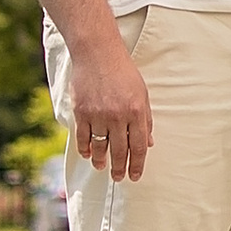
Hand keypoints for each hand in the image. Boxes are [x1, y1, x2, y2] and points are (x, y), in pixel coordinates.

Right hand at [66, 39, 152, 181]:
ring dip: (101, 161)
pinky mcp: (81, 112)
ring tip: (102, 167)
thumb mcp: (142, 93)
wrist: (97, 53)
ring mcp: (98, 115)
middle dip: (120, 168)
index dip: (137, 164)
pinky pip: (83, 137)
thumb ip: (146, 119)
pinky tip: (88, 154)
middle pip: (120, 151)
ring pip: (100, 147)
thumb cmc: (123, 72)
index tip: (135, 176)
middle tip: (119, 178)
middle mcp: (118, 116)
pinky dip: (85, 148)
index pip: (138, 147)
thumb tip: (149, 143)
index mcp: (136, 112)